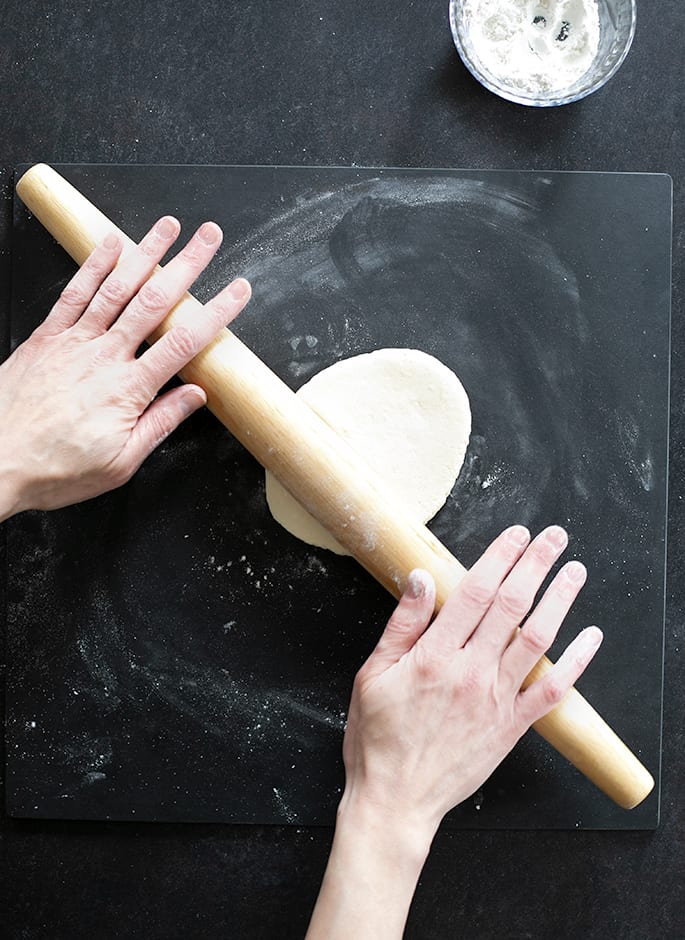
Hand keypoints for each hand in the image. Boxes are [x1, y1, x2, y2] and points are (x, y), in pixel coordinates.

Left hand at [0, 217, 250, 519]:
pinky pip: (73, 294)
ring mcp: (73, 342)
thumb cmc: (56, 470)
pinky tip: (111, 244)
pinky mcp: (46, 338)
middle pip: (154, 302)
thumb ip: (160, 423)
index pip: (183, 342)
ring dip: (145, 253)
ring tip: (168, 226)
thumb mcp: (120, 463)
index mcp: (128, 390)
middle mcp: (104, 357)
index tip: (238, 289)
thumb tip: (196, 396)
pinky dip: (93, 265)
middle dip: (186, 265)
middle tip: (208, 236)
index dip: (216, 312)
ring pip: (116, 288)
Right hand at [307, 525, 601, 939]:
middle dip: (535, 564)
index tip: (516, 534)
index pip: (474, 593)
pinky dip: (576, 662)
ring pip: (537, 639)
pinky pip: (551, 690)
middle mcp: (470, 671)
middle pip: (511, 606)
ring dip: (560, 600)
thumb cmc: (377, 738)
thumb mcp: (372, 674)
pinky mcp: (511, 726)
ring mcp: (495, 699)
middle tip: (553, 536)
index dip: (498, 558)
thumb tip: (421, 578)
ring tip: (575, 570)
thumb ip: (402, 624)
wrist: (395, 800)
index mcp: (434, 656)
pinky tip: (591, 637)